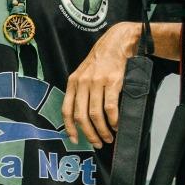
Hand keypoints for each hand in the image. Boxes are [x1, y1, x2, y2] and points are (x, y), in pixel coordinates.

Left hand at [63, 22, 138, 147]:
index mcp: (73, 82)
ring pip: (96, 115)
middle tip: (97, 143)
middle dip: (89, 134)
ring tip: (108, 137)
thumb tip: (81, 117)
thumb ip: (80, 91)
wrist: (117, 42)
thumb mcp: (84, 72)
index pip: (67, 110)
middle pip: (81, 116)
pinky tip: (117, 126)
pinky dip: (114, 120)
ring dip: (103, 130)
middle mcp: (82, 83)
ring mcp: (97, 82)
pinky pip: (110, 107)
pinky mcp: (112, 82)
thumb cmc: (101, 60)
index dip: (70, 128)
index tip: (75, 140)